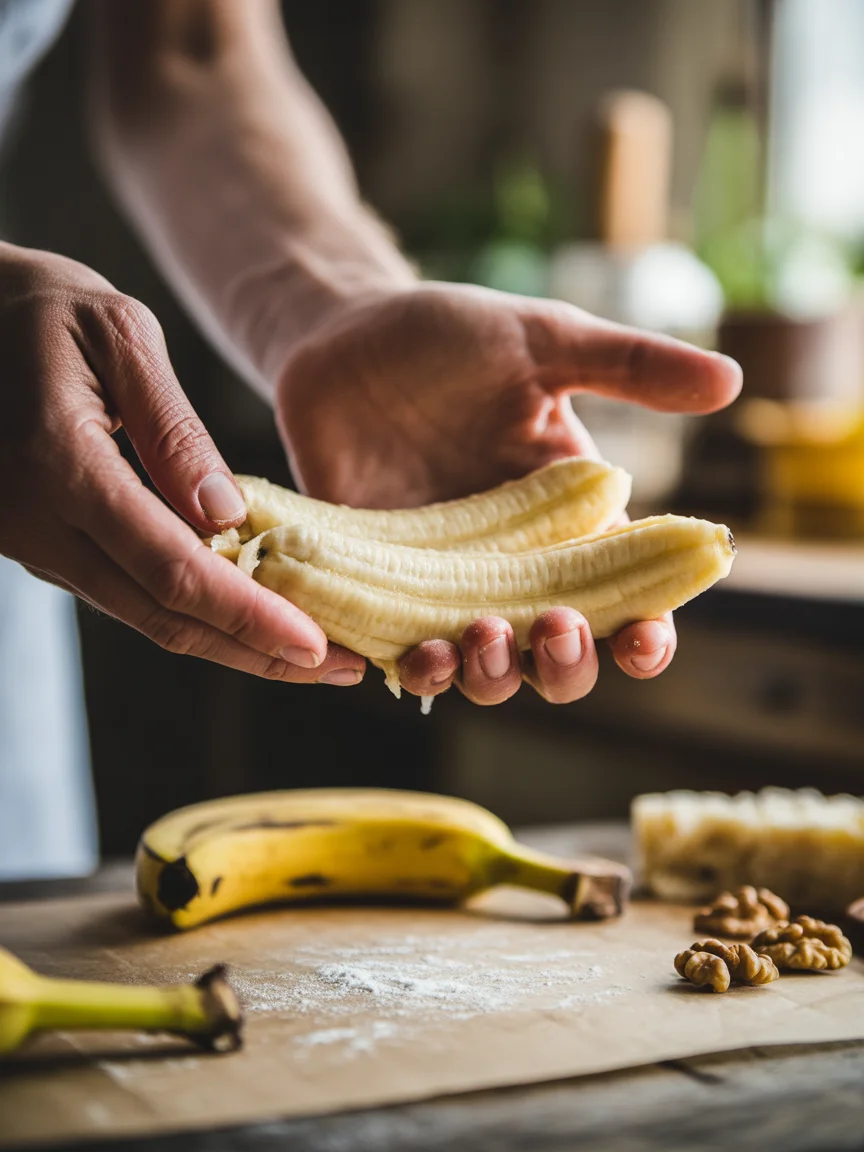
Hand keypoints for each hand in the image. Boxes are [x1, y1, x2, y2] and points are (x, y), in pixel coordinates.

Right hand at [0, 243, 362, 685]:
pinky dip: (191, 610)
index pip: (171, 569)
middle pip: (161, 615)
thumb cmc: (41, 307)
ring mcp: (29, 542)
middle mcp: (35, 523)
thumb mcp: (120, 336)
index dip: (249, 617)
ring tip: (308, 653)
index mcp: (60, 465)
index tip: (317, 647)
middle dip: (255, 651)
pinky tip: (247, 612)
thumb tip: (228, 519)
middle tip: (340, 669)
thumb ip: (173, 430)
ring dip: (228, 641)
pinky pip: (123, 590)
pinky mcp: (38, 544)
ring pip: (141, 614)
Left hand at [276, 282, 740, 703]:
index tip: (643, 639)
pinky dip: (399, 668)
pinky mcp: (373, 587)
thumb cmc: (450, 336)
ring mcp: (438, 585)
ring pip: (479, 672)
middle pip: (556, 659)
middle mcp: (509, 569)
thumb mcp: (544, 341)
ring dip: (486, 677)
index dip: (645, 635)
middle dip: (565, 665)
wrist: (346, 335)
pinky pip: (391, 650)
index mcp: (568, 523)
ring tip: (473, 638)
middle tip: (552, 625)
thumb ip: (630, 366)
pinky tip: (397, 656)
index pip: (625, 600)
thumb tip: (733, 381)